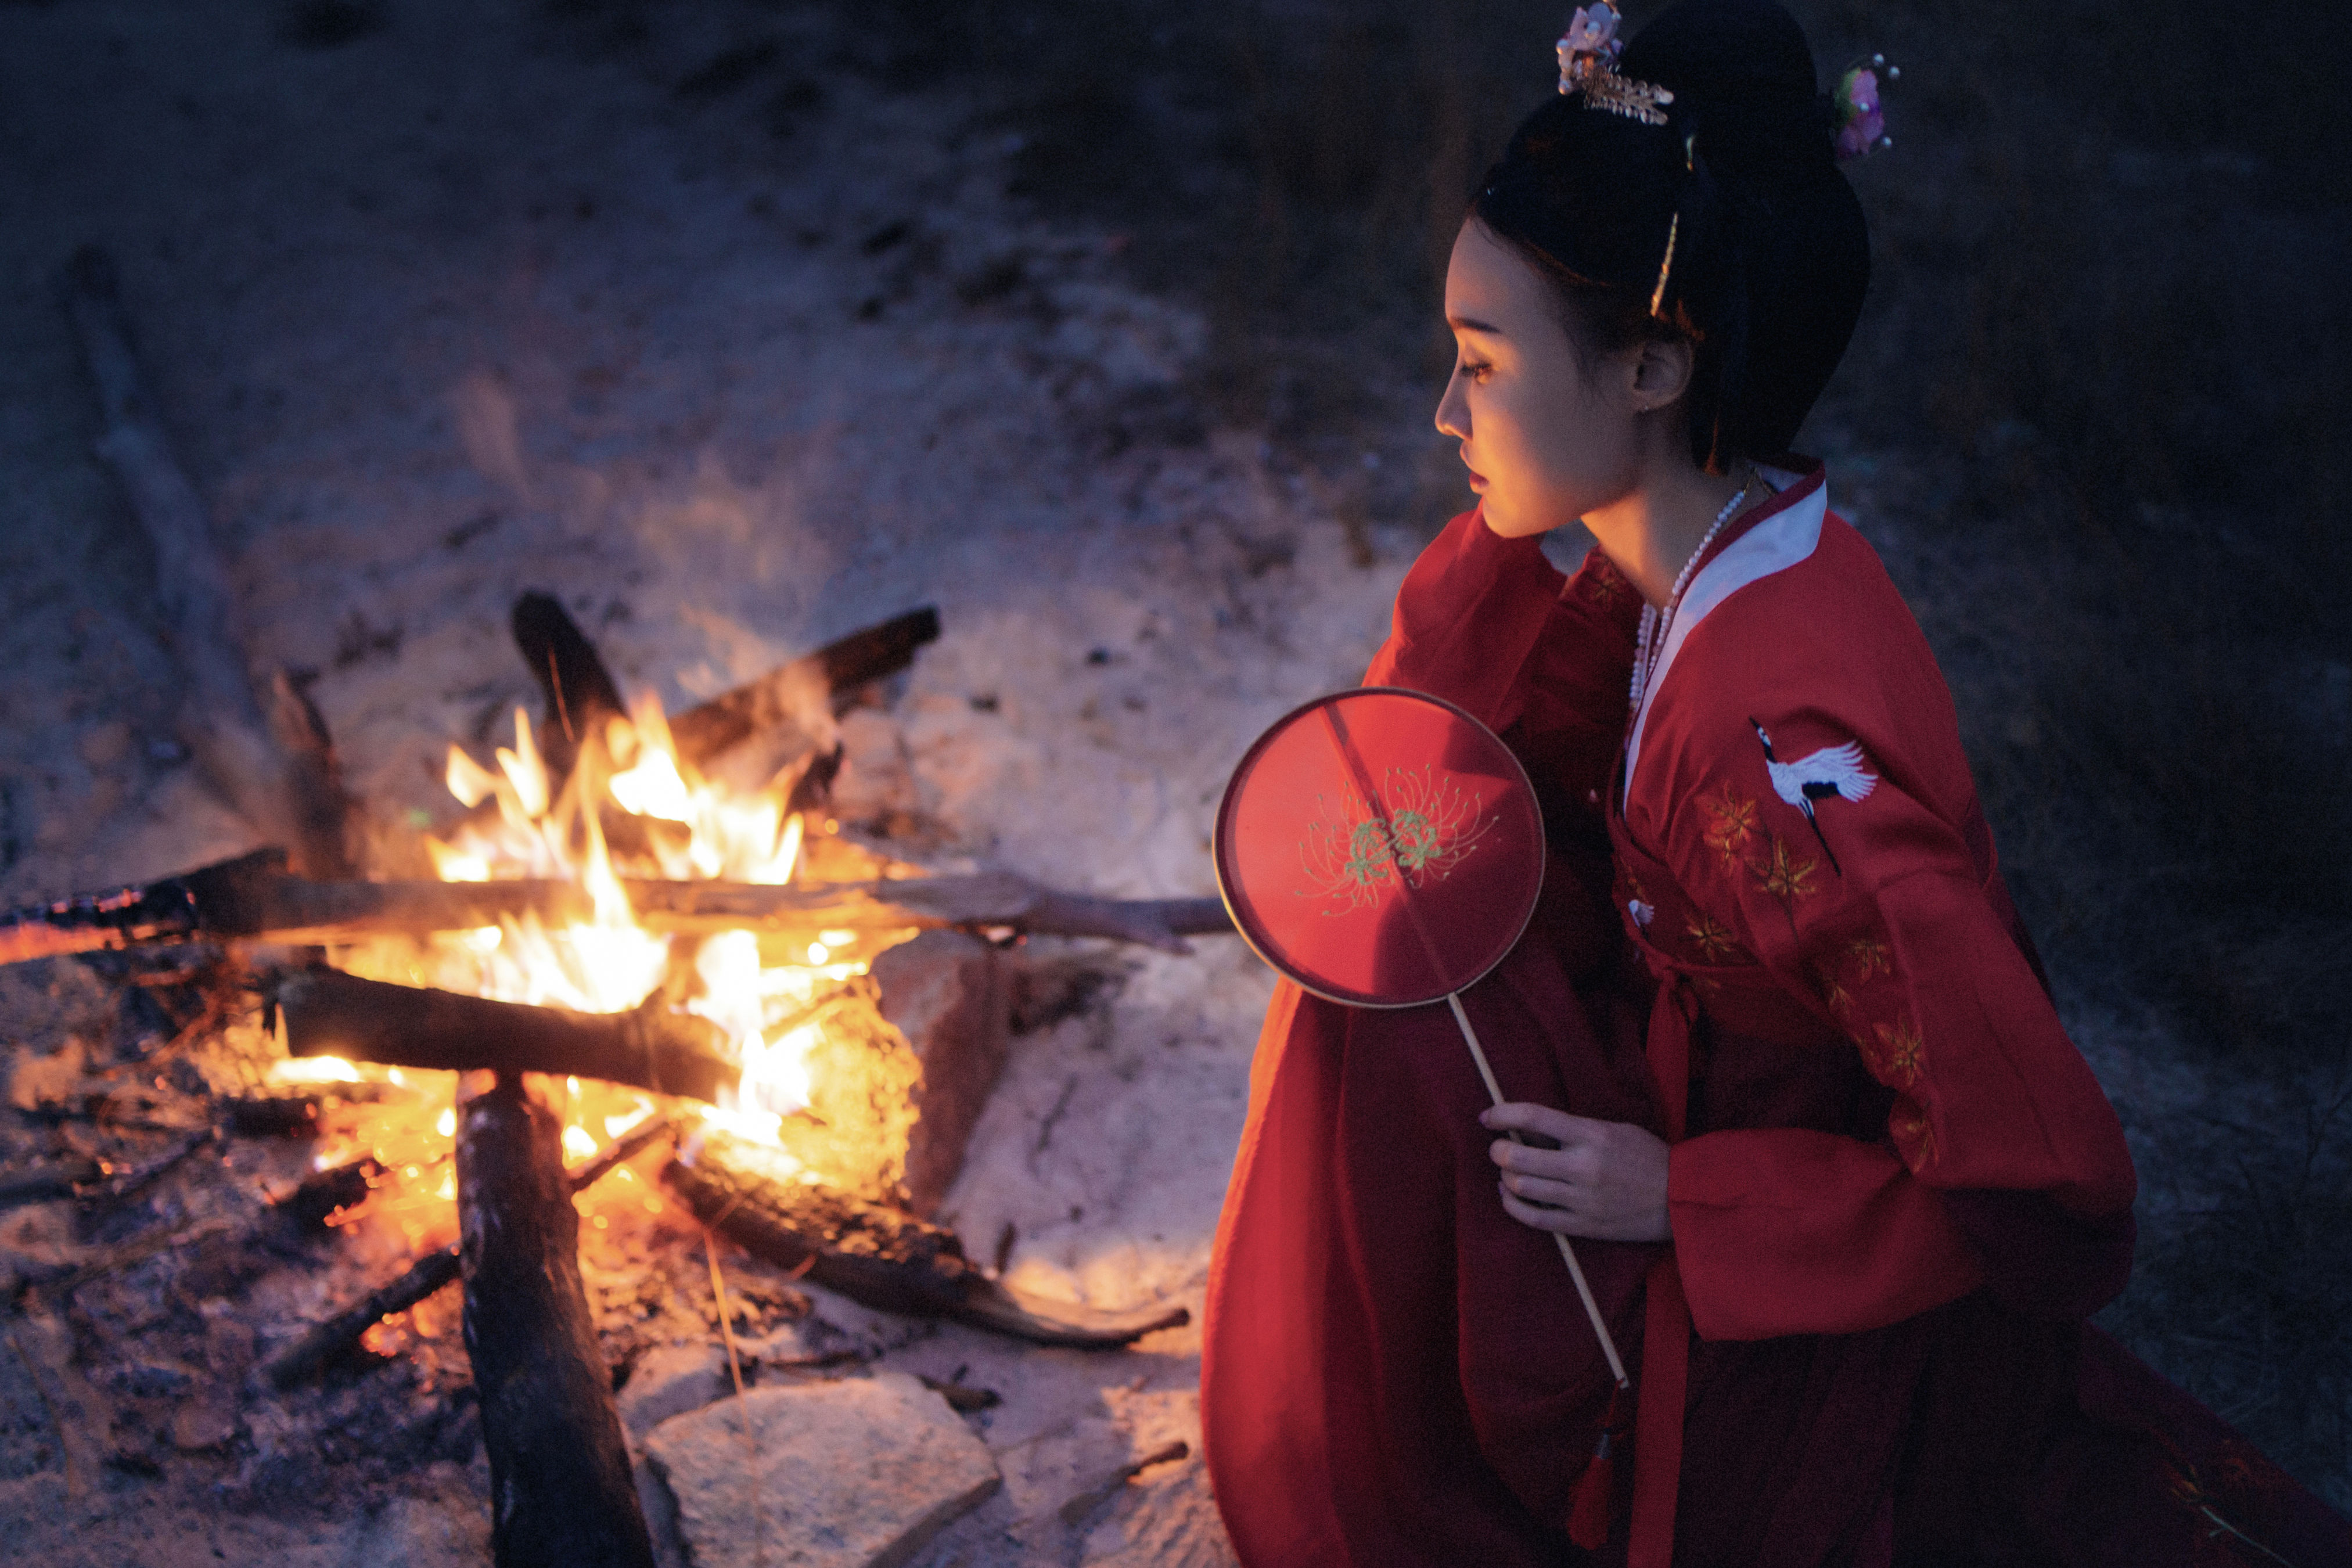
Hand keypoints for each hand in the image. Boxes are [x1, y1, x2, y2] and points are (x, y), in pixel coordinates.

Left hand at [1482, 1102, 1670, 1242]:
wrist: (1681, 1199)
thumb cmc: (1648, 1157)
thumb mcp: (1615, 1129)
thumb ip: (1574, 1129)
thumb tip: (1528, 1128)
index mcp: (1592, 1135)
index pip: (1534, 1117)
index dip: (1502, 1114)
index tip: (1487, 1116)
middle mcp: (1582, 1166)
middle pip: (1517, 1156)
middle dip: (1497, 1150)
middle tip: (1497, 1147)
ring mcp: (1580, 1199)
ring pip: (1521, 1186)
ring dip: (1505, 1175)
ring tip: (1507, 1170)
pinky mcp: (1581, 1225)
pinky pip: (1533, 1217)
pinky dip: (1512, 1205)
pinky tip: (1509, 1195)